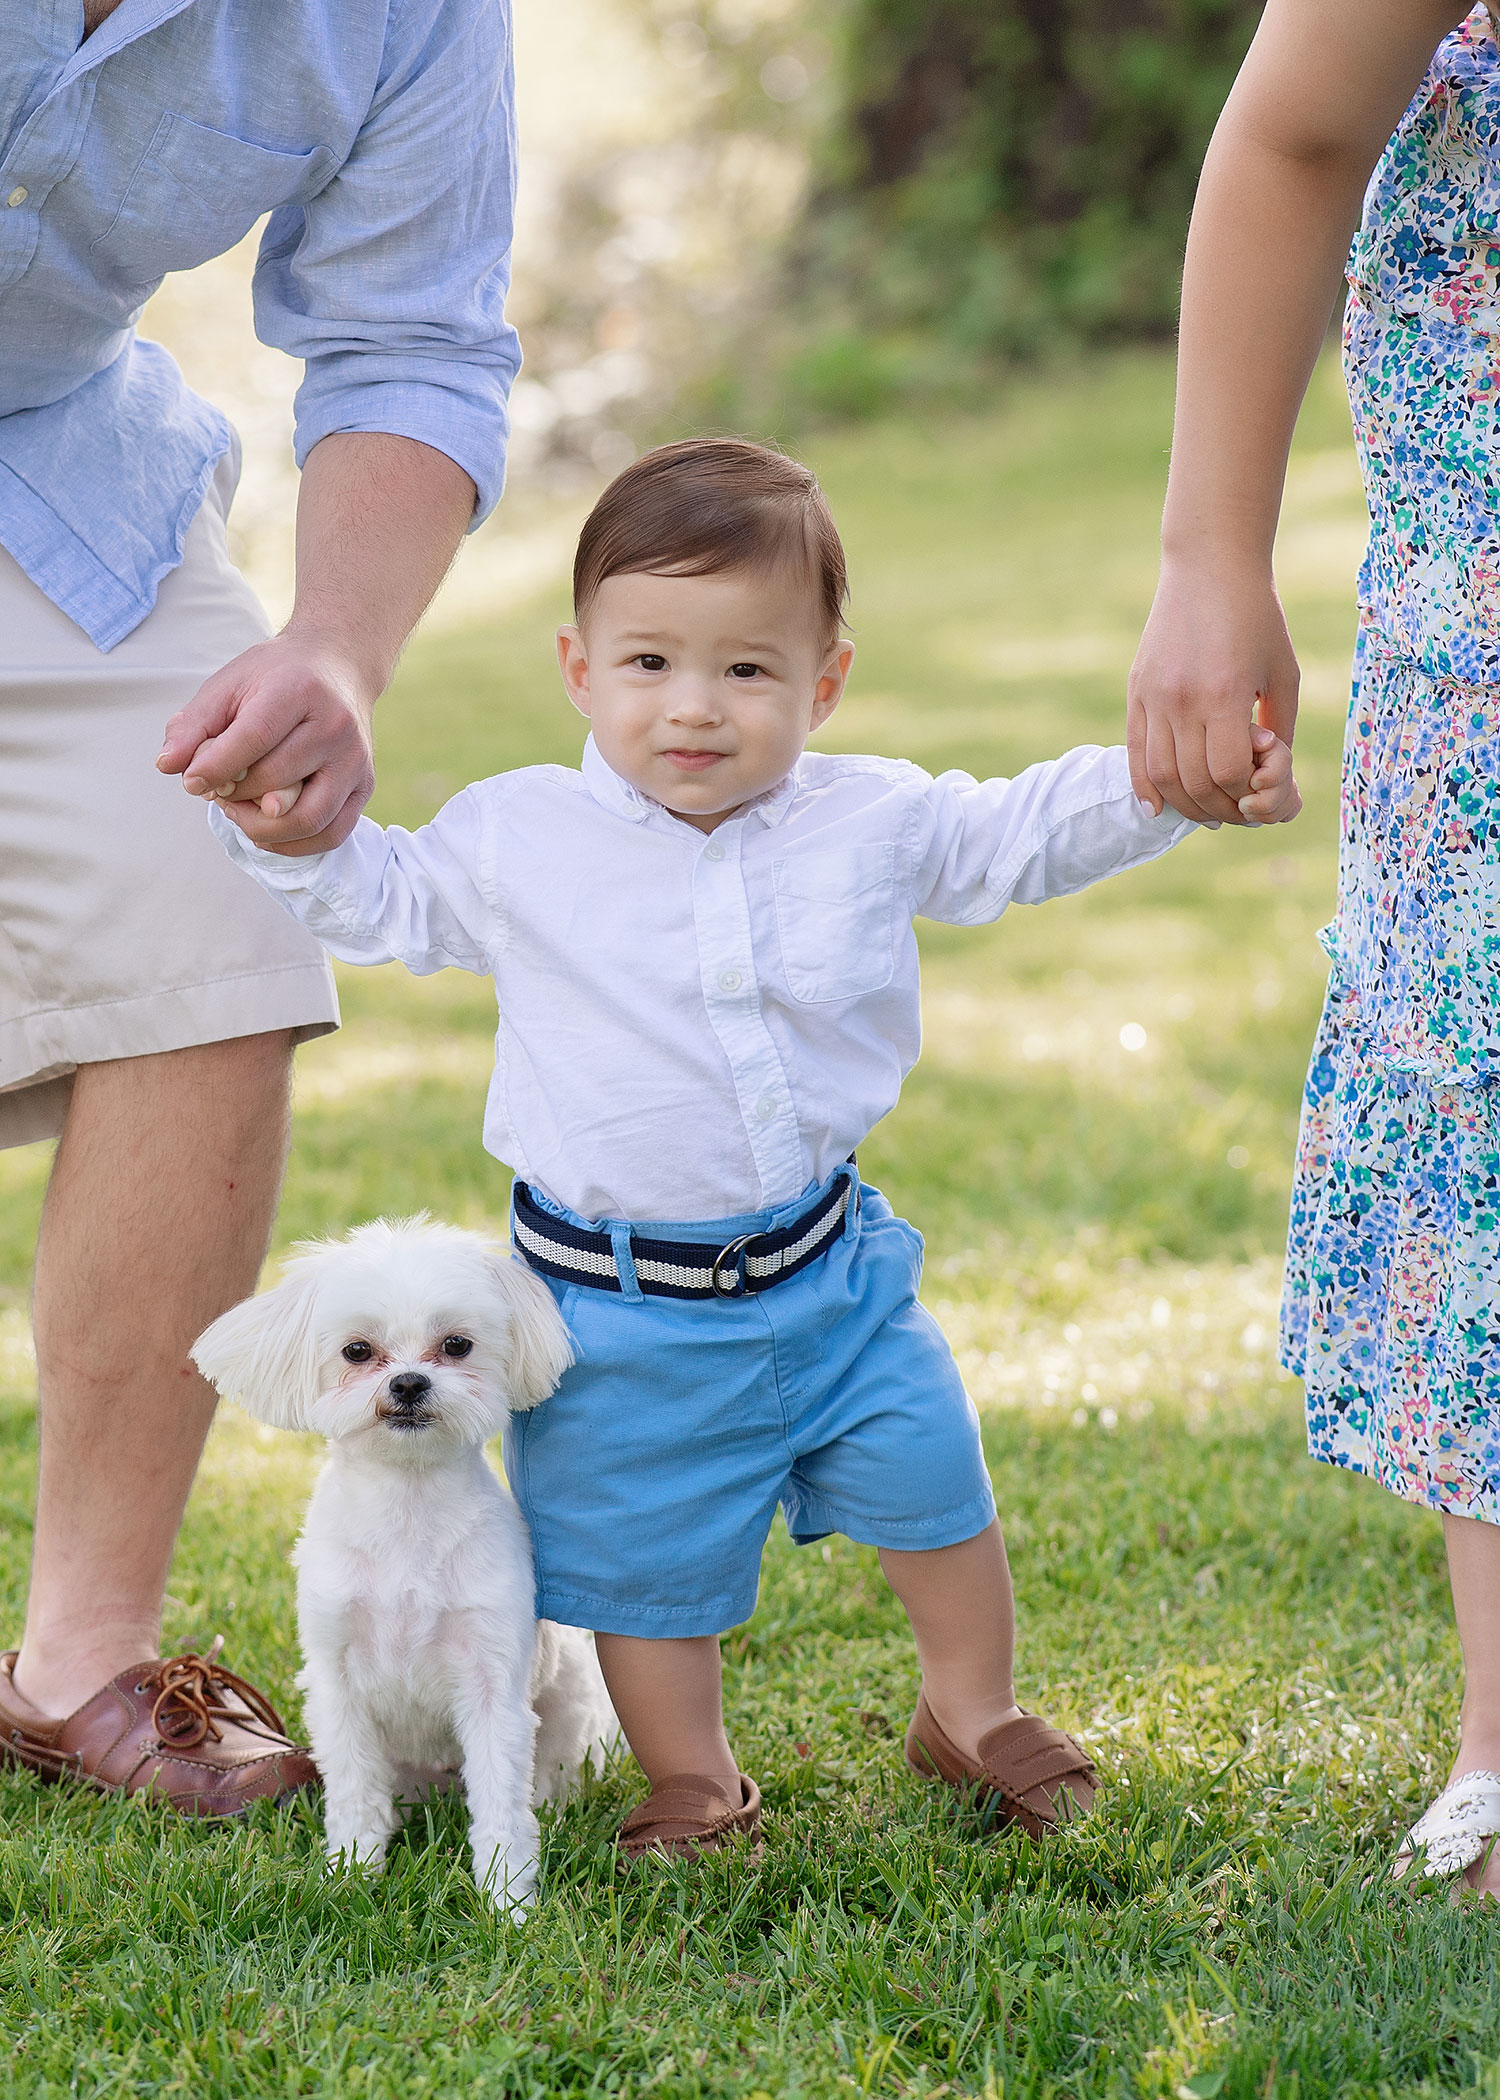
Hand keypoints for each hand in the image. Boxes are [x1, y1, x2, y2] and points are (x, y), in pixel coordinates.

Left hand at [157, 632, 377, 855]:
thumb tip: (168, 766)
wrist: (339, 666)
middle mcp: (335, 726)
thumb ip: (195, 724)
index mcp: (299, 691)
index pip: (254, 739)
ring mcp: (355, 760)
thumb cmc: (277, 677)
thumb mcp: (230, 684)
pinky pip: (332, 833)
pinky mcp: (365, 785)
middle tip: (216, 790)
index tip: (192, 782)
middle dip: (235, 796)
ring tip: (240, 811)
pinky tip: (268, 830)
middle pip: (276, 781)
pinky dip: (294, 844)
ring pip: (307, 818)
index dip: (216, 767)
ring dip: (262, 827)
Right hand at [1126, 559, 1299, 824]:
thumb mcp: (1283, 673)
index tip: (1261, 791)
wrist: (1210, 566)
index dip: (1246, 793)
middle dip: (1220, 808)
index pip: (1228, 772)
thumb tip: (1268, 778)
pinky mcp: (1137, 691)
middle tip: (1237, 814)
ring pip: (1161, 775)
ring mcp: (1153, 696)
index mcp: (1223, 693)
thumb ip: (1277, 727)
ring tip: (1204, 811)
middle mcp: (1182, 699)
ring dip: (1184, 805)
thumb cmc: (1258, 617)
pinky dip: (1145, 787)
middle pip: (1194, 781)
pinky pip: (1135, 752)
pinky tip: (1157, 807)